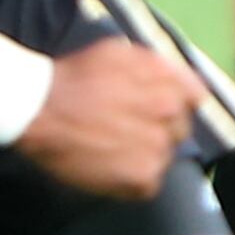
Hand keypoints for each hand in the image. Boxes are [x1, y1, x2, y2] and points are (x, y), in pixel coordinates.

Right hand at [15, 38, 204, 198]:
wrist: (39, 110)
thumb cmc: (75, 77)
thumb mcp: (118, 52)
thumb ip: (154, 65)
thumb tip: (181, 80)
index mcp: (169, 82)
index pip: (194, 99)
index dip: (174, 104)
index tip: (153, 110)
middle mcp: (170, 113)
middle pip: (180, 130)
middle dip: (159, 129)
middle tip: (126, 129)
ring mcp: (158, 148)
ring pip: (164, 156)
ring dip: (145, 154)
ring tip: (113, 148)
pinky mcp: (142, 178)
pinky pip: (149, 182)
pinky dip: (132, 179)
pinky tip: (110, 166)